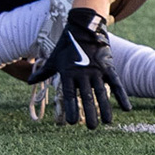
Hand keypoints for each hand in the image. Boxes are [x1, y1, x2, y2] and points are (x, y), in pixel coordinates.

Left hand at [29, 7, 128, 127]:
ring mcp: (96, 69)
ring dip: (105, 108)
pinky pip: (116, 83)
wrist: (83, 26)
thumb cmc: (67, 45)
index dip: (71, 108)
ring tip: (107, 123)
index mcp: (68, 72)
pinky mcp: (107, 65)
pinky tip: (126, 108)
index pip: (69, 94)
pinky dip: (122, 95)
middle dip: (89, 112)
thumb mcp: (54, 59)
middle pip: (86, 96)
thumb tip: (28, 81)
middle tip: (91, 128)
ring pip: (101, 92)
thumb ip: (44, 72)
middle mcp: (82, 72)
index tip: (71, 123)